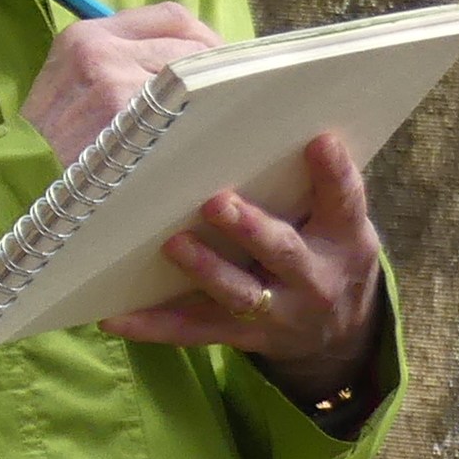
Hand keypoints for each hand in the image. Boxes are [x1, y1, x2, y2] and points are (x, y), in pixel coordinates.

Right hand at [19, 2, 225, 163]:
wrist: (21, 178)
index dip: (201, 40)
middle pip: (190, 45)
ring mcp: (113, 80)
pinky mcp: (125, 114)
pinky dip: (200, 125)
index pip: (171, 17)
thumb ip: (122, 61)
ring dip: (208, 101)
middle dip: (211, 74)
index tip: (213, 66)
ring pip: (192, 79)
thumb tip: (191, 59)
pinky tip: (198, 141)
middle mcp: (99, 48)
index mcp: (87, 35)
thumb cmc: (55, 138)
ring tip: (207, 124)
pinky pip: (185, 111)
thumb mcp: (74, 83)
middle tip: (222, 101)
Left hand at [107, 130, 387, 393]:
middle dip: (250, 229)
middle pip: (283, 252)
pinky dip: (151, 326)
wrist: (342, 333)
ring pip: (238, 294)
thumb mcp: (338, 221)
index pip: (344, 201)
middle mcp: (314, 279)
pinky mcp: (241, 335)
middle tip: (216, 201)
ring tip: (174, 244)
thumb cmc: (325, 250)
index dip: (333, 172)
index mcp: (343, 238)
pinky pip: (192, 331)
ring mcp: (278, 312)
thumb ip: (311, 183)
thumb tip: (255, 122)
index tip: (319, 141)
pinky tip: (113, 316)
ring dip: (205, 270)